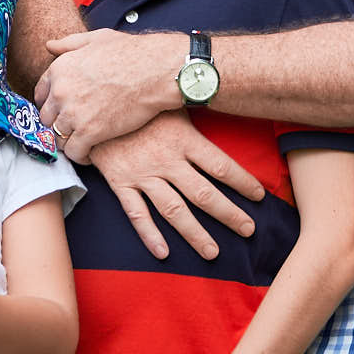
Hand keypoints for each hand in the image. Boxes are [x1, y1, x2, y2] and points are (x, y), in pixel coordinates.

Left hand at [36, 29, 185, 161]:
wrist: (156, 70)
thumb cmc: (132, 52)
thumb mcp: (96, 39)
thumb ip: (69, 44)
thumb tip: (49, 46)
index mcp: (60, 69)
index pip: (40, 95)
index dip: (51, 105)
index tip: (62, 112)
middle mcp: (61, 92)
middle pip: (46, 119)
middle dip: (57, 124)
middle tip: (73, 129)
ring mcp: (74, 113)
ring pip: (57, 138)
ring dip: (68, 142)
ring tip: (81, 143)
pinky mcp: (90, 131)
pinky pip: (74, 153)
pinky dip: (80, 157)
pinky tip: (90, 154)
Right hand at [88, 110, 262, 259]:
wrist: (92, 103)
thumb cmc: (138, 101)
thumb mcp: (170, 102)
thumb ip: (193, 115)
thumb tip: (220, 109)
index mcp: (183, 139)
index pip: (220, 165)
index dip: (243, 182)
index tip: (260, 196)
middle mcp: (166, 160)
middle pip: (204, 193)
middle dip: (229, 214)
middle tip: (249, 230)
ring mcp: (143, 174)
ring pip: (174, 210)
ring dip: (195, 233)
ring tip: (213, 252)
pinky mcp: (121, 182)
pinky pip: (137, 213)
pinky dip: (149, 235)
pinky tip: (164, 253)